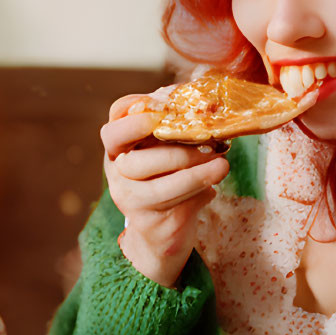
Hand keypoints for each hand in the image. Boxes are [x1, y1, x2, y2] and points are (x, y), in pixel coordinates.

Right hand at [101, 94, 228, 288]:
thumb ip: (177, 126)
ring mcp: (130, 202)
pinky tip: (214, 185)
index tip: (165, 107)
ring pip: (159, 189)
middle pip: (136, 162)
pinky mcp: (151, 224)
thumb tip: (208, 102)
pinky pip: (176, 207)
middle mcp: (117, 175)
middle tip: (208, 144)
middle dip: (176, 152)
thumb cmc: (166, 178)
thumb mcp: (166, 149)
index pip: (113, 129)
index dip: (134, 118)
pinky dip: (200, 192)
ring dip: (195, 174)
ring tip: (222, 164)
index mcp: (118, 150)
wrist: (161, 232)